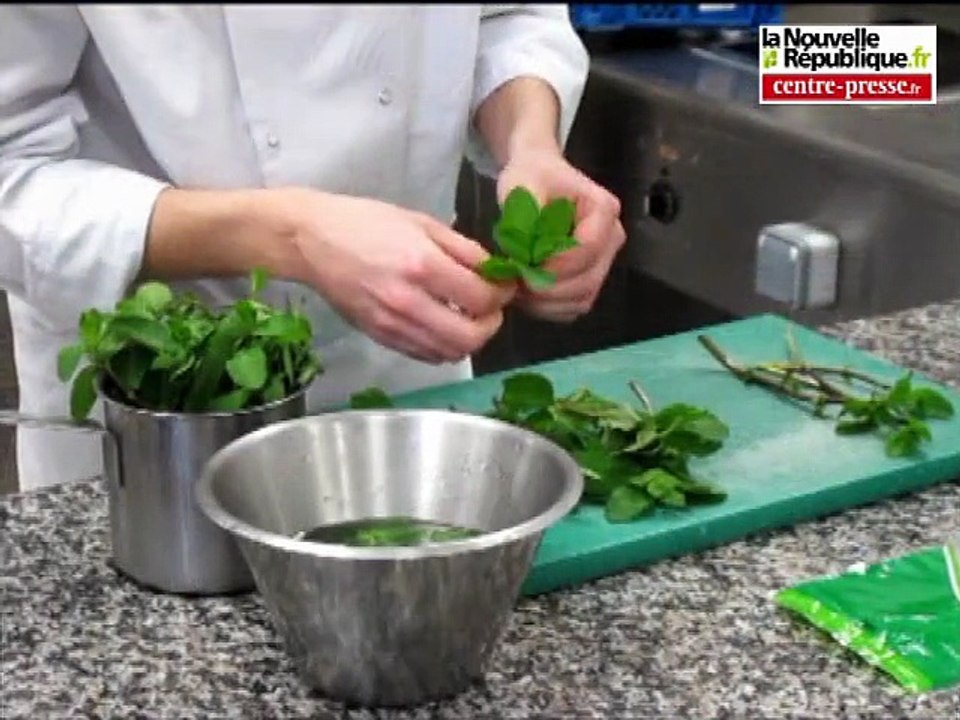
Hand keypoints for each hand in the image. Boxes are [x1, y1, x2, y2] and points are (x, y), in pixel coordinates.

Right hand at [284, 190, 514, 363]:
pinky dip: (444, 346)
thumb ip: (463, 249)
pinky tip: (443, 325)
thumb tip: (494, 271)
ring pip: (450, 353)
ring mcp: (393, 324)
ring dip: (469, 339)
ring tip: (468, 317)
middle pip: (471, 337)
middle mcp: (408, 301)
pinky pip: (426, 355)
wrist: (311, 242)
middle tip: (491, 307)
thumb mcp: (420, 222)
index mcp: (422, 264)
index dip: (503, 294)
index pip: (481, 297)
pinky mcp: (381, 337)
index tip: (504, 285)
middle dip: (492, 324)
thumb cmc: (364, 223)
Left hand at [496, 149, 625, 322]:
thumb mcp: (522, 185)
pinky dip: (548, 308)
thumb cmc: (532, 178)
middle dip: (546, 288)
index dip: (555, 265)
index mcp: (603, 209)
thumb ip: (524, 218)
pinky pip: (573, 307)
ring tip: (515, 286)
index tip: (522, 264)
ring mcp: (604, 263)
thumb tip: (525, 256)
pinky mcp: (589, 281)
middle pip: (587, 280)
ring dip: (545, 302)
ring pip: (581, 299)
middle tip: (512, 281)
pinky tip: (526, 294)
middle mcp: (611, 239)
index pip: (587, 248)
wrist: (538, 179)